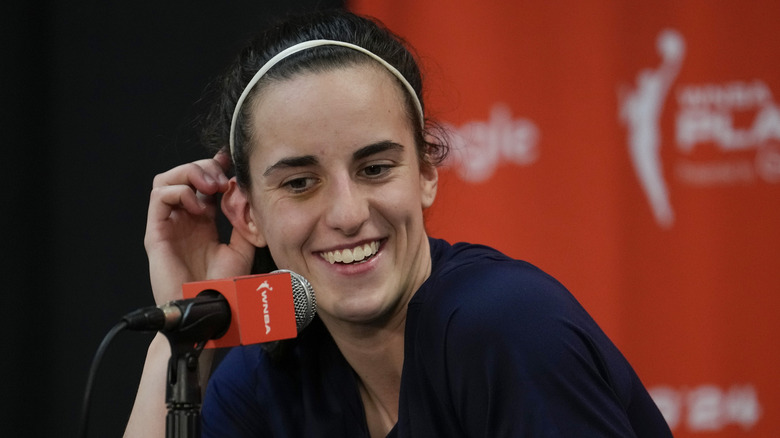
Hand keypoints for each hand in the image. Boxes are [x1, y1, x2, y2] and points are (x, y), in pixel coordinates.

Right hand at [144, 150, 255, 304]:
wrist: (211, 313)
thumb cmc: (225, 288)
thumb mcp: (243, 247)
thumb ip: (243, 219)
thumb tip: (241, 190)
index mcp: (203, 223)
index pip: (203, 184)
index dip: (215, 167)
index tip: (231, 160)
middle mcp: (184, 221)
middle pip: (183, 175)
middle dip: (204, 167)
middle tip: (223, 179)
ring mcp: (169, 226)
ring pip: (166, 180)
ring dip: (189, 173)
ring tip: (210, 186)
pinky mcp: (157, 235)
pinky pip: (159, 197)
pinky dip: (180, 191)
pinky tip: (199, 206)